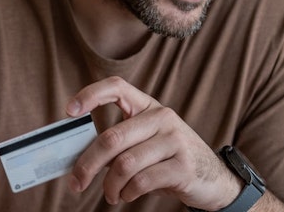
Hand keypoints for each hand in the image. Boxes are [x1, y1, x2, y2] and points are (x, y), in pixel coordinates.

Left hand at [65, 76, 241, 209]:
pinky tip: (127, 195)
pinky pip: (142, 181)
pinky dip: (128, 192)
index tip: (69, 111)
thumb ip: (119, 142)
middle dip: (87, 164)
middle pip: (112, 138)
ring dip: (110, 185)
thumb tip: (78, 156)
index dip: (90, 95)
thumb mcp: (147, 142)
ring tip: (111, 194)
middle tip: (77, 182)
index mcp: (148, 106)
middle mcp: (162, 118)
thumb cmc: (169, 159)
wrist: (214, 180)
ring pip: (125, 163)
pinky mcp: (183, 166)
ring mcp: (175, 141)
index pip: (117, 87)